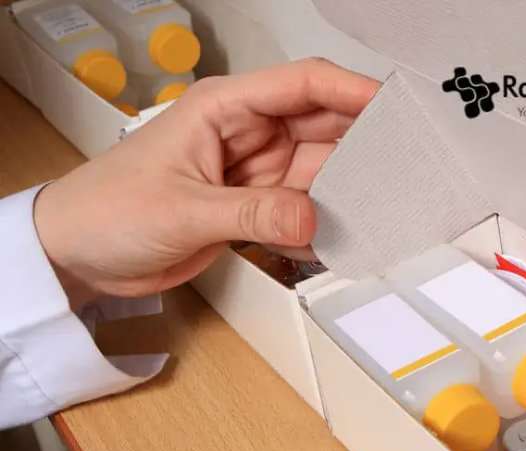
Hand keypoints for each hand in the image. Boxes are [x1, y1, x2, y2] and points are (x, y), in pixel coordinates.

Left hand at [33, 58, 379, 308]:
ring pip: (324, 172)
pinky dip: (330, 223)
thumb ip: (251, 213)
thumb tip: (311, 218)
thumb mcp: (182, 209)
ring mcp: (258, 172)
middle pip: (325, 126)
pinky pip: (308, 211)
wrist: (78, 254)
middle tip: (411, 162)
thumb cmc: (107, 209)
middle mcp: (249, 134)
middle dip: (367, 142)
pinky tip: (352, 235)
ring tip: (390, 206)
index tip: (395, 109)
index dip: (352, 91)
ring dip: (353, 190)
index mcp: (226, 108)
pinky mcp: (259, 208)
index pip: (302, 85)